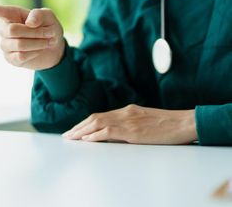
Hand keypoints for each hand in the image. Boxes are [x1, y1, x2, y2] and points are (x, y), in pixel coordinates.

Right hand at [0, 0, 64, 69]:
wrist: (54, 48)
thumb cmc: (49, 27)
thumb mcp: (49, 17)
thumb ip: (40, 14)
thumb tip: (29, 22)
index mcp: (11, 14)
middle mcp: (4, 29)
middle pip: (11, 30)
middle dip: (33, 32)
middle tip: (47, 33)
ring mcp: (6, 45)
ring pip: (18, 44)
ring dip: (37, 43)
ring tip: (45, 41)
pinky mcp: (10, 58)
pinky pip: (20, 56)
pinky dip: (33, 53)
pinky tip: (36, 51)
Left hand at [62, 104, 196, 144]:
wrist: (184, 122)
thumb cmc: (169, 125)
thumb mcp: (145, 121)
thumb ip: (130, 124)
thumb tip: (117, 133)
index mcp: (127, 111)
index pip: (100, 115)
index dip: (85, 123)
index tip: (75, 130)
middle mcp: (124, 113)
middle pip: (94, 118)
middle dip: (79, 127)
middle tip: (67, 135)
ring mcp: (127, 121)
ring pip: (97, 124)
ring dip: (82, 131)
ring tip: (71, 138)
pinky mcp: (132, 131)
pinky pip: (108, 132)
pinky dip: (95, 135)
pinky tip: (86, 140)